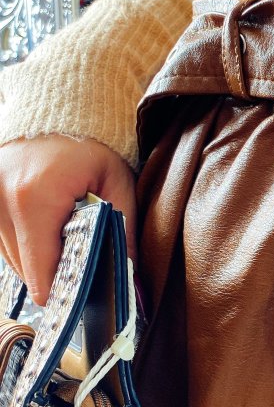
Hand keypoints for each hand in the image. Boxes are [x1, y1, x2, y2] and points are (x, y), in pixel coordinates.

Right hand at [0, 134, 136, 305]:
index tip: (83, 297)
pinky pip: (4, 242)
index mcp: (34, 198)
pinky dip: (27, 244)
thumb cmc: (89, 143)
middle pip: (25, 269)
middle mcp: (0, 202)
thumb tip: (128, 272)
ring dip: (39, 259)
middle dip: (55, 273)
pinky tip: (48, 231)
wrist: (57, 109)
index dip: (63, 290)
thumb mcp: (116, 181)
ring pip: (12, 258)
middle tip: (83, 264)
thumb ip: (123, 228)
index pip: (40, 271)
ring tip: (66, 240)